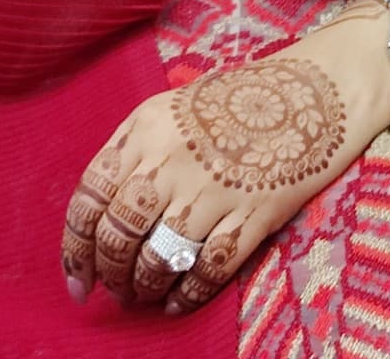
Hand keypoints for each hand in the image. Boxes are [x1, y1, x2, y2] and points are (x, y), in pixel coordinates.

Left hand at [60, 2, 389, 313]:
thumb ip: (134, 148)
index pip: (89, 198)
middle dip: (109, 273)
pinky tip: (177, 300)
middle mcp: (173, 159)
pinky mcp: (253, 212)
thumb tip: (101, 216)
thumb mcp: (175, 104)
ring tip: (144, 294)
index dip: (75, 248)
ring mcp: (214, 188)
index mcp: (148, 128)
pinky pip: (208, 268)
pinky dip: (186, 294)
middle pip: (119, 235)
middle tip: (113, 290)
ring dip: (143, 286)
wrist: (314, 90)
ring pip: (157, 259)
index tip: (76, 277)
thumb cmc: (241, 98)